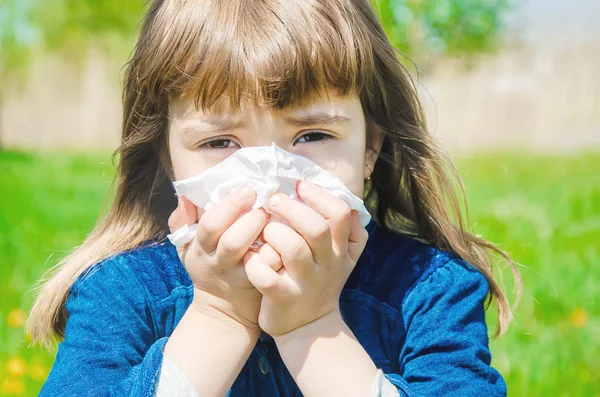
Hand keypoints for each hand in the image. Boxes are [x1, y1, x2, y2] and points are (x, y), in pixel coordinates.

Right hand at [168, 186, 268, 331]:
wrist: (223, 311)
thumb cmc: (208, 266)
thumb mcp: (188, 247)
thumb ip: (182, 222)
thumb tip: (184, 197)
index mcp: (201, 248)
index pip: (210, 225)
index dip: (229, 206)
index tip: (246, 188)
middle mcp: (219, 263)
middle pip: (232, 241)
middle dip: (249, 218)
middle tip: (264, 201)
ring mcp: (242, 276)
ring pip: (254, 257)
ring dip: (266, 235)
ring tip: (275, 216)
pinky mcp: (262, 286)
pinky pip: (271, 269)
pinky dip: (279, 252)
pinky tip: (288, 234)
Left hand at [242, 181, 368, 336]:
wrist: (309, 327)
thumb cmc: (320, 280)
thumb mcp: (341, 257)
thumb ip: (347, 229)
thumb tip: (342, 197)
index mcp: (340, 249)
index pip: (341, 213)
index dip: (320, 195)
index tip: (299, 186)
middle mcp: (327, 264)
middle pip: (317, 228)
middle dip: (293, 209)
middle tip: (274, 200)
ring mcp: (305, 282)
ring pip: (293, 249)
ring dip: (274, 233)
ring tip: (264, 229)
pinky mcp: (283, 298)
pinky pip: (267, 277)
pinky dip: (255, 263)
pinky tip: (249, 256)